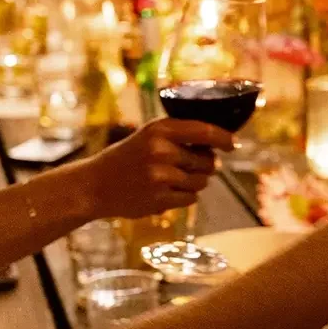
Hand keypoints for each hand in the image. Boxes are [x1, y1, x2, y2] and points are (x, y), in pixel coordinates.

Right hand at [87, 118, 235, 218]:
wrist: (94, 185)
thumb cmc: (127, 158)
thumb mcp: (149, 136)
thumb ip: (180, 136)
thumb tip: (220, 146)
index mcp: (160, 129)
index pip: (205, 131)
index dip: (224, 138)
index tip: (233, 144)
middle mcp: (161, 150)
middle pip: (207, 161)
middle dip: (205, 165)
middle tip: (188, 166)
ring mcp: (160, 176)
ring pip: (202, 182)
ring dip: (194, 182)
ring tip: (172, 179)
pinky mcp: (160, 199)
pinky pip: (191, 198)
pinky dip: (184, 197)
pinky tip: (164, 191)